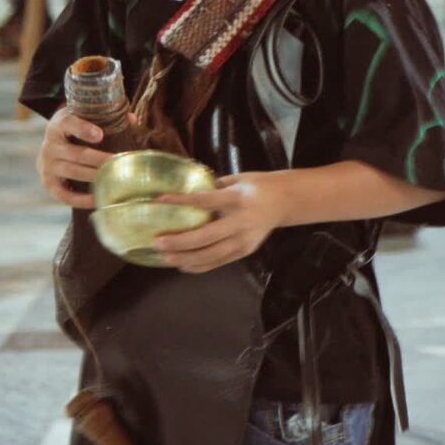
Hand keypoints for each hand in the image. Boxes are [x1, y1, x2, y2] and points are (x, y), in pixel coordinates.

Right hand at [37, 107, 113, 209]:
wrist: (50, 146)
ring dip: (95, 177)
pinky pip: (65, 195)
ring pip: (74, 172)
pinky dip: (81, 199)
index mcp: (59, 124)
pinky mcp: (48, 184)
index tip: (100, 135)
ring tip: (115, 179)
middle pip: (77, 153)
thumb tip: (132, 119)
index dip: (83, 129)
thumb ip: (107, 118)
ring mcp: (47, 166)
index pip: (68, 123)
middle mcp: (50, 145)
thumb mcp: (84, 117)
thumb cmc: (74, 130)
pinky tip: (99, 198)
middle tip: (119, 162)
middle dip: (100, 159)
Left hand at [154, 171, 288, 272]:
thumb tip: (187, 190)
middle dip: (180, 241)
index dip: (181, 202)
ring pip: (211, 255)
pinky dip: (199, 266)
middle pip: (206, 237)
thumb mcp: (237, 179)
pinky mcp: (245, 252)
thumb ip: (214, 186)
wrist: (286, 201)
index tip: (160, 200)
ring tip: (164, 257)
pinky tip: (182, 265)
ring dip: (185, 257)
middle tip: (158, 241)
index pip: (205, 201)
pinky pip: (219, 262)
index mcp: (237, 199)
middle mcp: (240, 222)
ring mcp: (244, 240)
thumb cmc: (258, 186)